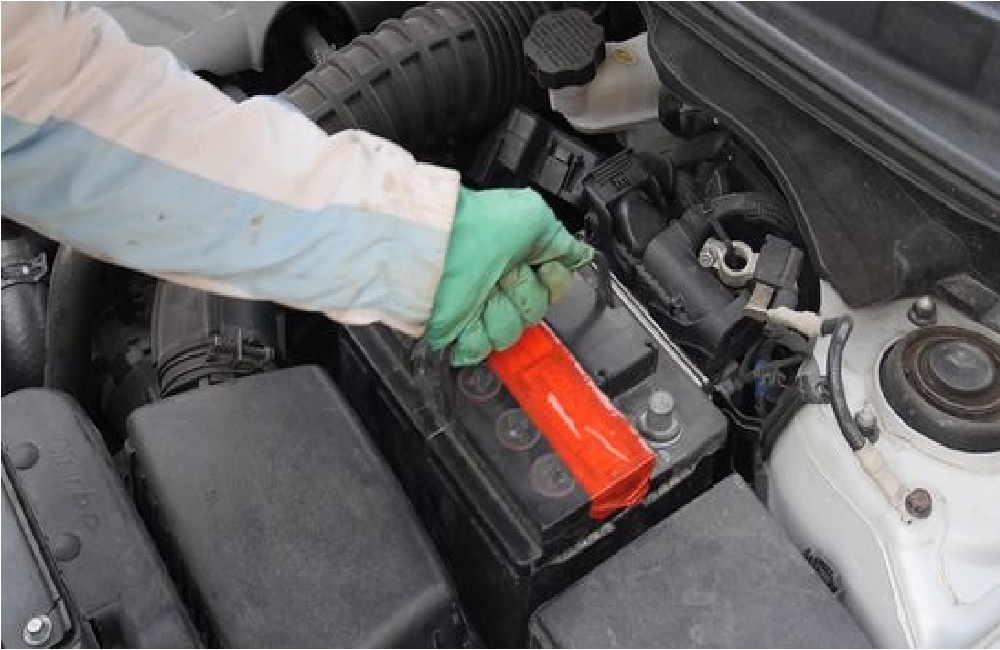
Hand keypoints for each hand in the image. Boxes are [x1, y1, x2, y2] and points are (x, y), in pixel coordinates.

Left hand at [427, 187, 592, 365]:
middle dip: (523, 297)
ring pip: (511, 333)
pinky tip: (468, 317)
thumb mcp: (533, 217)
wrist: (437, 246)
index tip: (544, 269)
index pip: (555, 288)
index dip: (553, 283)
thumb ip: (562, 241)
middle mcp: (503, 285)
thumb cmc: (478, 225)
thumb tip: (581, 254)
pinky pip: (481, 349)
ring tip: (482, 295)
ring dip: (499, 315)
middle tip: (505, 276)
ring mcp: (481, 308)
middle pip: (535, 314)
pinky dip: (475, 337)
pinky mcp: (459, 330)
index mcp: (522, 260)